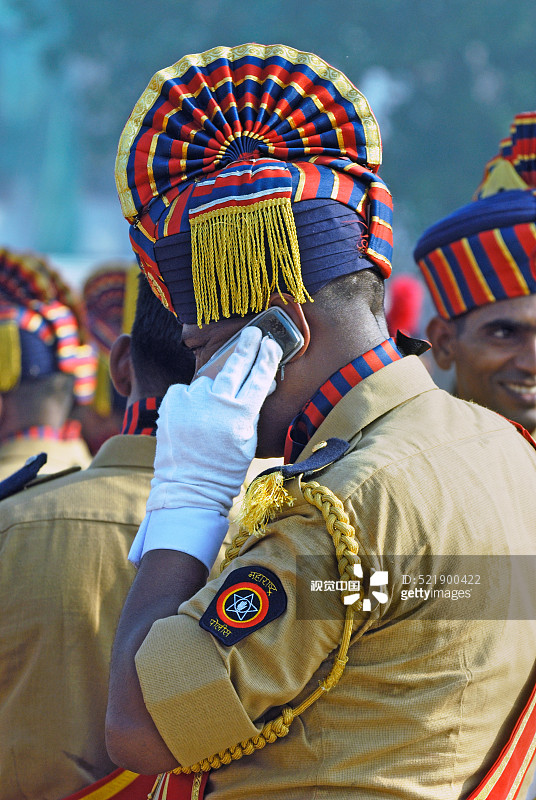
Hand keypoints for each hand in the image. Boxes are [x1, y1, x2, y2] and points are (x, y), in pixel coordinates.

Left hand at [148, 325, 281, 515]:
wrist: (189, 487)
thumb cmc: (224, 467)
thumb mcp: (248, 439)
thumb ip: (251, 409)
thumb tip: (263, 383)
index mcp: (242, 413)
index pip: (259, 376)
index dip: (267, 356)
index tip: (271, 342)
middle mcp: (217, 402)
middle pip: (235, 365)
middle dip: (246, 346)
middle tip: (252, 332)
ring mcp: (192, 400)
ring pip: (206, 382)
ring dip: (210, 391)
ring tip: (207, 417)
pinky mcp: (172, 401)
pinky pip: (185, 391)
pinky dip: (189, 400)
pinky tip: (190, 420)